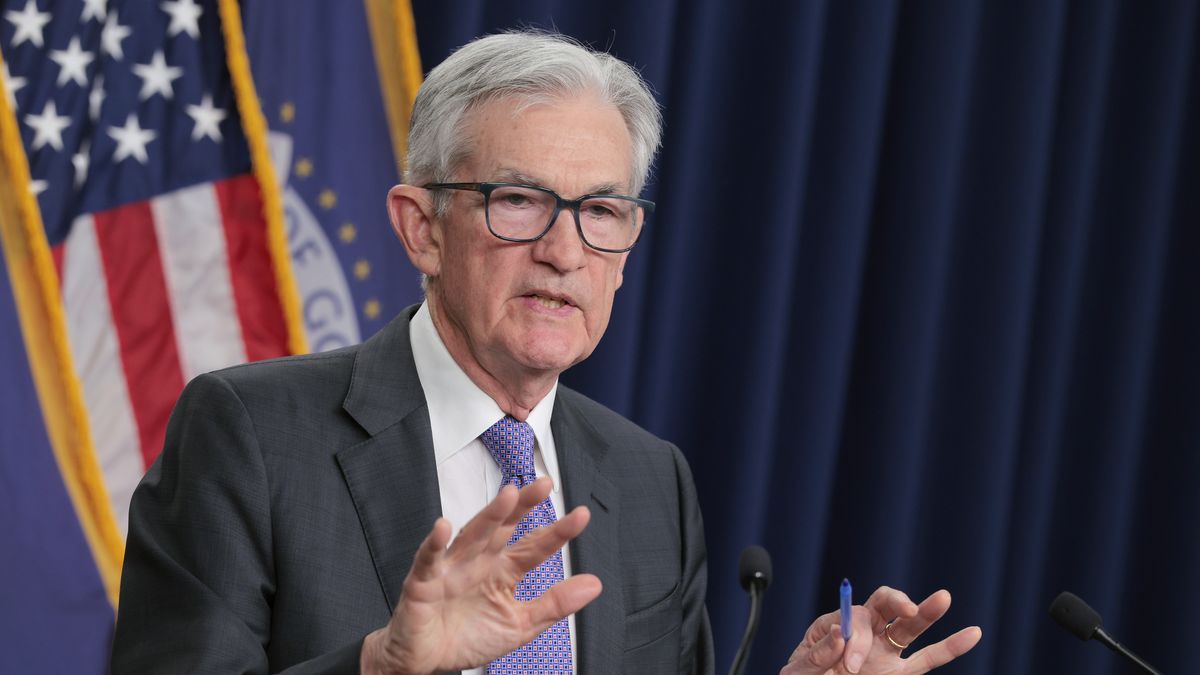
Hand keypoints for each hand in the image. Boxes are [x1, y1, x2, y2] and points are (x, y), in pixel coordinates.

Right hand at [361, 477, 600, 673]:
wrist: (428, 663)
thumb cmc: (470, 637)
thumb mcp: (521, 624)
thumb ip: (555, 604)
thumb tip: (594, 584)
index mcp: (504, 570)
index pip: (534, 546)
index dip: (557, 532)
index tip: (581, 516)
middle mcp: (480, 562)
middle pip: (503, 528)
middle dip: (522, 506)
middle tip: (543, 485)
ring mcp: (452, 568)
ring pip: (472, 535)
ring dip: (489, 516)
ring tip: (507, 496)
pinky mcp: (423, 581)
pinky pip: (428, 559)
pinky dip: (434, 544)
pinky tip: (443, 527)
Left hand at [781, 587, 981, 674]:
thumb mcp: (799, 671)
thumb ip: (817, 653)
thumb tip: (839, 632)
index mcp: (835, 626)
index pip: (854, 617)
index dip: (856, 637)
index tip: (848, 665)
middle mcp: (864, 633)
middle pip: (883, 606)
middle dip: (897, 602)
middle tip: (906, 609)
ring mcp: (884, 652)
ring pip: (909, 628)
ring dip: (926, 613)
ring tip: (944, 598)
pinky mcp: (899, 673)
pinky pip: (928, 659)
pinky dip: (951, 647)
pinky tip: (973, 633)